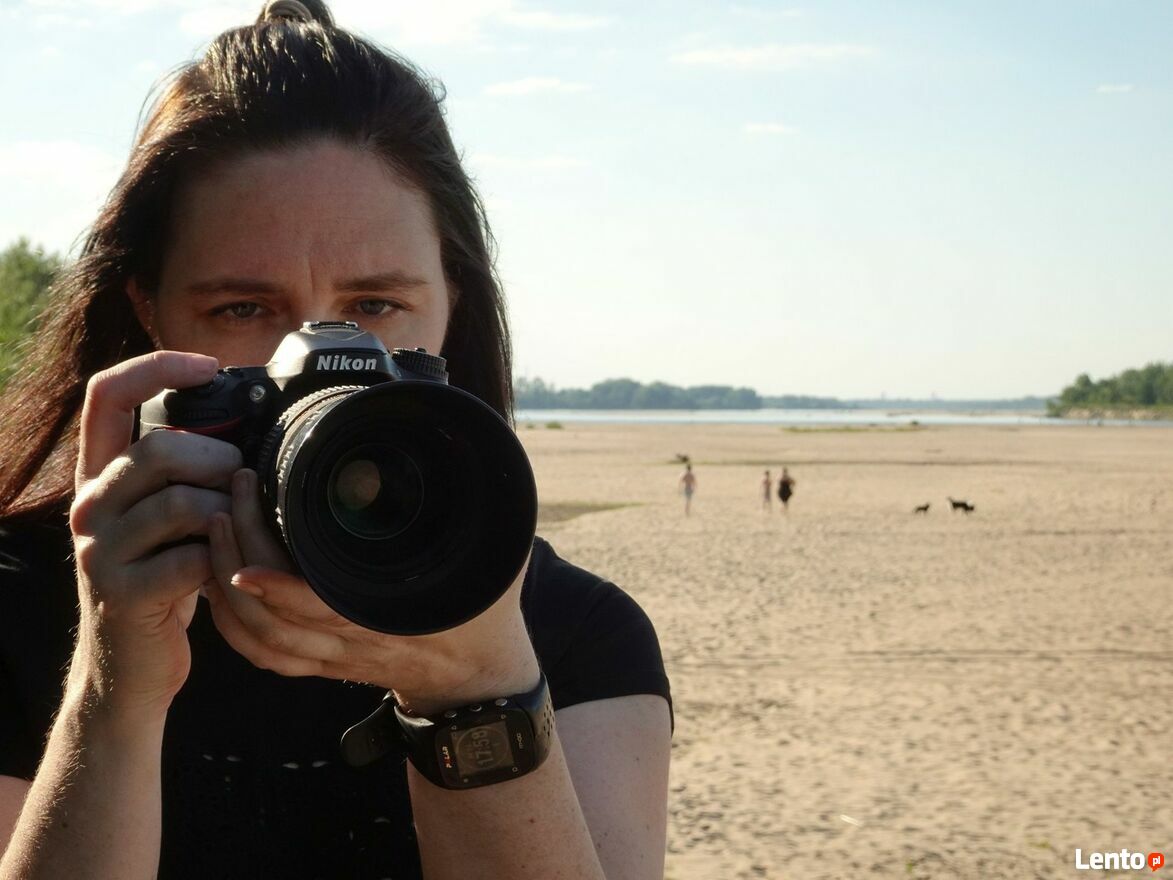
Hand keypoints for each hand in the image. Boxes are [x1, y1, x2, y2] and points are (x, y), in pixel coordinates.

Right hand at [68, 351, 241, 717]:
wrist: (130, 667)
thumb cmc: (165, 581)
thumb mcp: (165, 520)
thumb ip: (184, 474)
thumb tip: (249, 425)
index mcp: (100, 476)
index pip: (107, 395)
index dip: (156, 367)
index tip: (208, 366)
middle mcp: (89, 506)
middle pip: (160, 449)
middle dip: (220, 461)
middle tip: (243, 485)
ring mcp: (99, 551)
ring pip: (181, 502)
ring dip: (229, 513)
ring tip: (240, 531)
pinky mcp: (123, 593)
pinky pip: (193, 557)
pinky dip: (226, 561)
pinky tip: (229, 571)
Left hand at [205, 468, 539, 710]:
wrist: (479, 679)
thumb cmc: (485, 614)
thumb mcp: (495, 562)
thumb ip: (479, 515)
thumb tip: (464, 459)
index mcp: (389, 620)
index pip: (320, 611)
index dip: (278, 589)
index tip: (244, 556)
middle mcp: (350, 644)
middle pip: (273, 620)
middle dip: (237, 561)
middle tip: (230, 500)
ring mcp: (332, 658)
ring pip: (259, 640)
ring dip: (224, 592)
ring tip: (216, 530)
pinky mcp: (322, 664)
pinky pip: (263, 654)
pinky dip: (231, 624)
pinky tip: (216, 582)